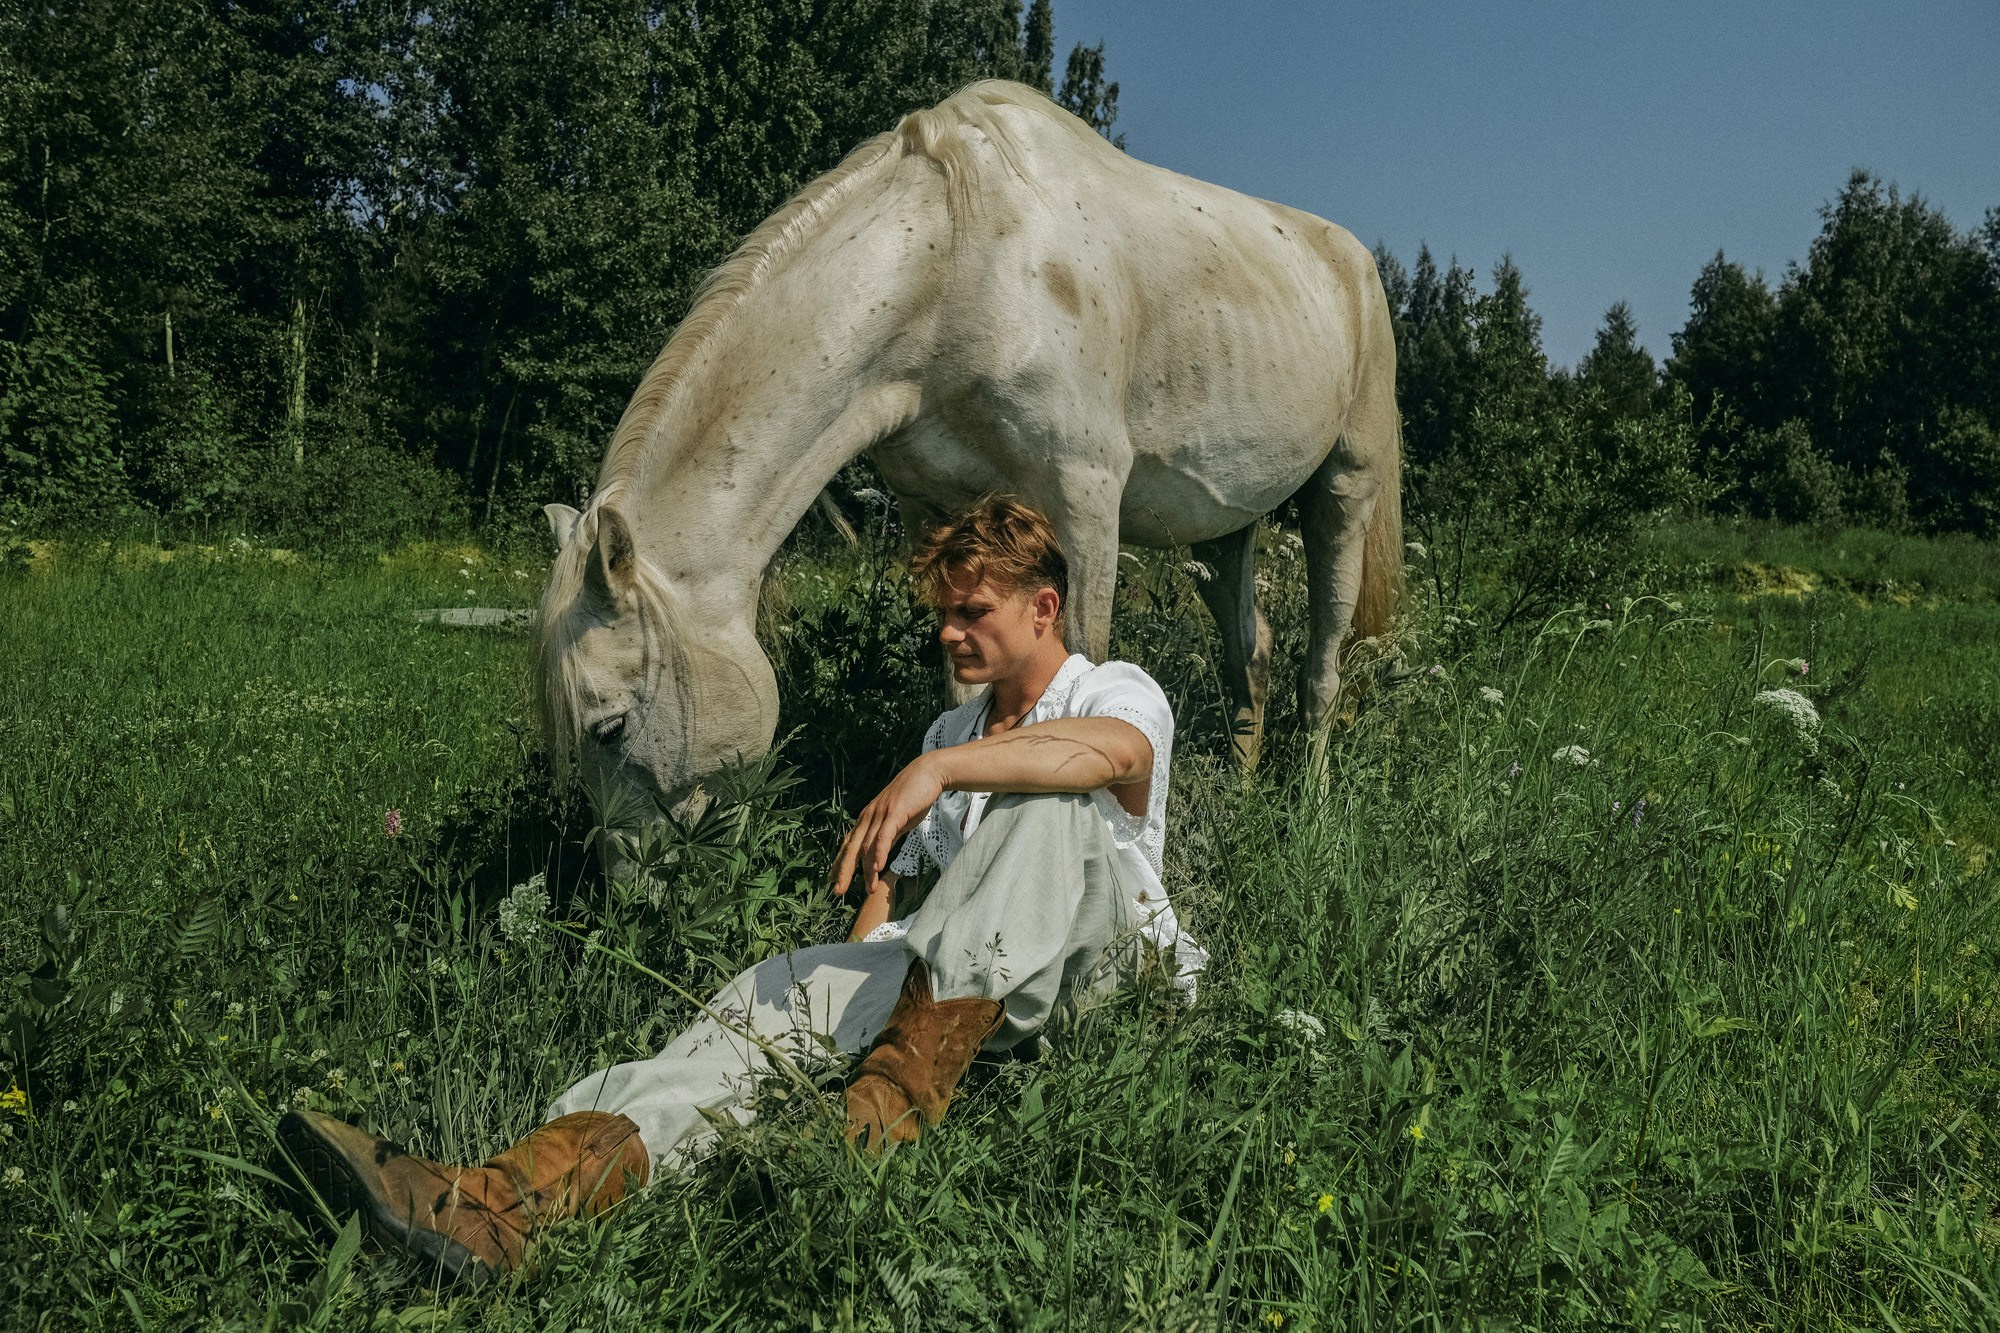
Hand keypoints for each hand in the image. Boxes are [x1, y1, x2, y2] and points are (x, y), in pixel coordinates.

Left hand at [830, 753, 944, 901]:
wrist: (927, 773)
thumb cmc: (912, 797)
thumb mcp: (895, 820)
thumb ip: (886, 836)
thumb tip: (880, 855)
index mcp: (867, 818)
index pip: (849, 844)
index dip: (840, 863)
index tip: (832, 880)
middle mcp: (868, 816)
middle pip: (852, 847)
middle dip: (844, 870)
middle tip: (838, 890)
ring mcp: (880, 814)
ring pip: (868, 846)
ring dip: (866, 869)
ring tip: (867, 889)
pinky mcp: (895, 812)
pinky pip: (884, 836)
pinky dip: (880, 852)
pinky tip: (878, 867)